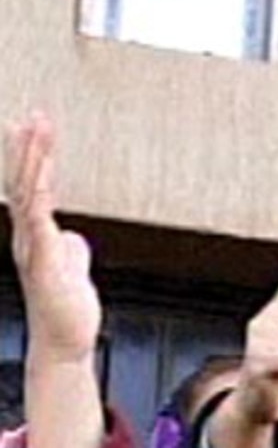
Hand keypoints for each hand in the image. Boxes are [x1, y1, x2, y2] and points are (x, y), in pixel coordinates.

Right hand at [3, 112, 100, 361]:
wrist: (63, 340)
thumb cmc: (68, 306)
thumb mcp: (73, 266)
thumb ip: (70, 246)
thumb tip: (71, 237)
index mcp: (37, 234)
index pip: (34, 187)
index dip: (35, 157)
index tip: (36, 126)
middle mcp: (29, 236)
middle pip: (27, 183)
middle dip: (32, 148)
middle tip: (36, 115)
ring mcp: (33, 247)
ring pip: (30, 195)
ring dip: (35, 162)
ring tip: (38, 132)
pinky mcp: (43, 262)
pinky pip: (38, 224)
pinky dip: (38, 199)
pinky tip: (41, 180)